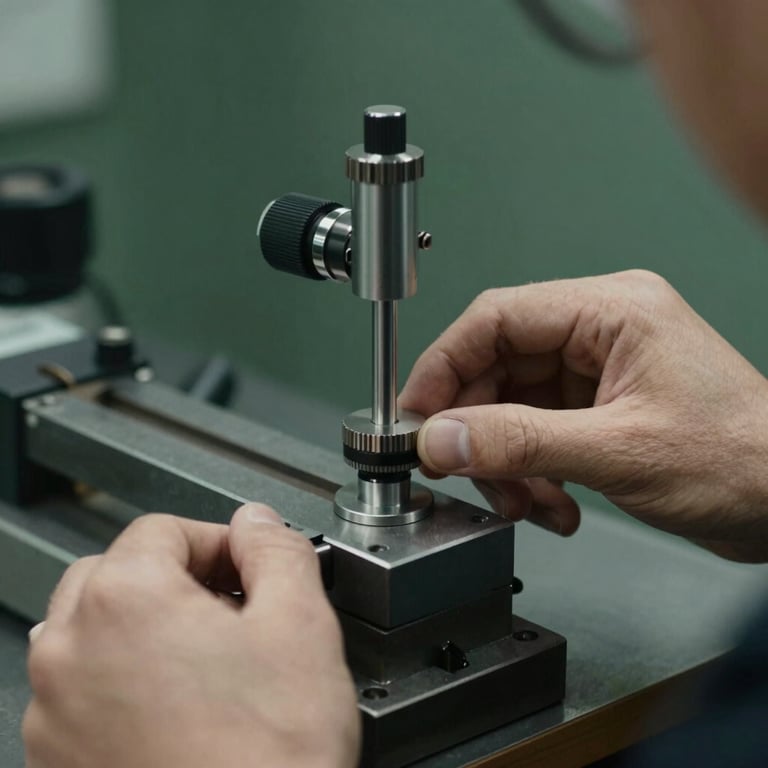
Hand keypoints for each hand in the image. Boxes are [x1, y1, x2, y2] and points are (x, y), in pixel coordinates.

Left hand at [23, 504, 360, 767]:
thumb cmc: (268, 759)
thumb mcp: (301, 624)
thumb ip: (277, 550)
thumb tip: (257, 524)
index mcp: (124, 600)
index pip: (165, 528)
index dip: (219, 542)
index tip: (248, 568)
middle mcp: (69, 652)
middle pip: (118, 572)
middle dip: (176, 580)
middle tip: (230, 611)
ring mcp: (54, 713)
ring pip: (93, 632)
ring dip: (145, 630)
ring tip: (206, 664)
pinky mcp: (57, 762)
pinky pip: (83, 692)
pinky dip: (123, 682)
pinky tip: (179, 711)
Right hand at [401, 270, 767, 561]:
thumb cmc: (742, 461)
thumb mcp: (618, 452)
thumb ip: (520, 443)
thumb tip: (441, 438)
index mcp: (611, 310)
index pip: (496, 318)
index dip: (444, 365)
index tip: (416, 414)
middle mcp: (600, 331)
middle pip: (497, 365)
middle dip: (477, 428)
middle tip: (459, 471)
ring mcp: (598, 371)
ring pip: (511, 405)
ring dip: (505, 461)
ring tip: (524, 503)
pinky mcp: (598, 408)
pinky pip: (535, 432)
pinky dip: (531, 473)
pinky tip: (552, 505)